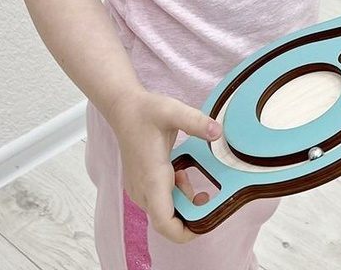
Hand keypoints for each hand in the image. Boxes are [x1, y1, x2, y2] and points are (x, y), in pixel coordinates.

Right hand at [105, 87, 221, 243]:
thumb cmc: (144, 111)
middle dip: (189, 214)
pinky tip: (178, 172)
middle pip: (167, 221)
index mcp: (151, 179)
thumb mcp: (173, 111)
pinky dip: (174, 194)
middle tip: (204, 195)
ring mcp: (139, 190)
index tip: (205, 223)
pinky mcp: (140, 185)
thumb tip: (217, 133)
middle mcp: (142, 190)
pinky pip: (159, 202)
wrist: (123, 108)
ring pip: (164, 212)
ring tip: (188, 177)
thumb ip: (195, 121)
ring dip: (182, 202)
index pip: (164, 223)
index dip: (185, 233)